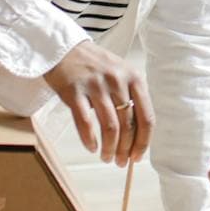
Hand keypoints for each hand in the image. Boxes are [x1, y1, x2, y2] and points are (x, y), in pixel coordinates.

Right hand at [43, 41, 152, 164]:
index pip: (146, 117)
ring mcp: (96, 85)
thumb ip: (130, 98)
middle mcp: (117, 81)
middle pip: (128, 125)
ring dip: (109, 148)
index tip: (137, 157)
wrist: (63, 48)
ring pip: (109, 127)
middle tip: (120, 162)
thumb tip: (136, 137)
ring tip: (106, 157)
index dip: (143, 141)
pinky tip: (91, 147)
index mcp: (134, 78)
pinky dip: (89, 139)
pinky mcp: (74, 90)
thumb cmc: (94, 66)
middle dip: (125, 149)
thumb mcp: (120, 74)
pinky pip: (85, 122)